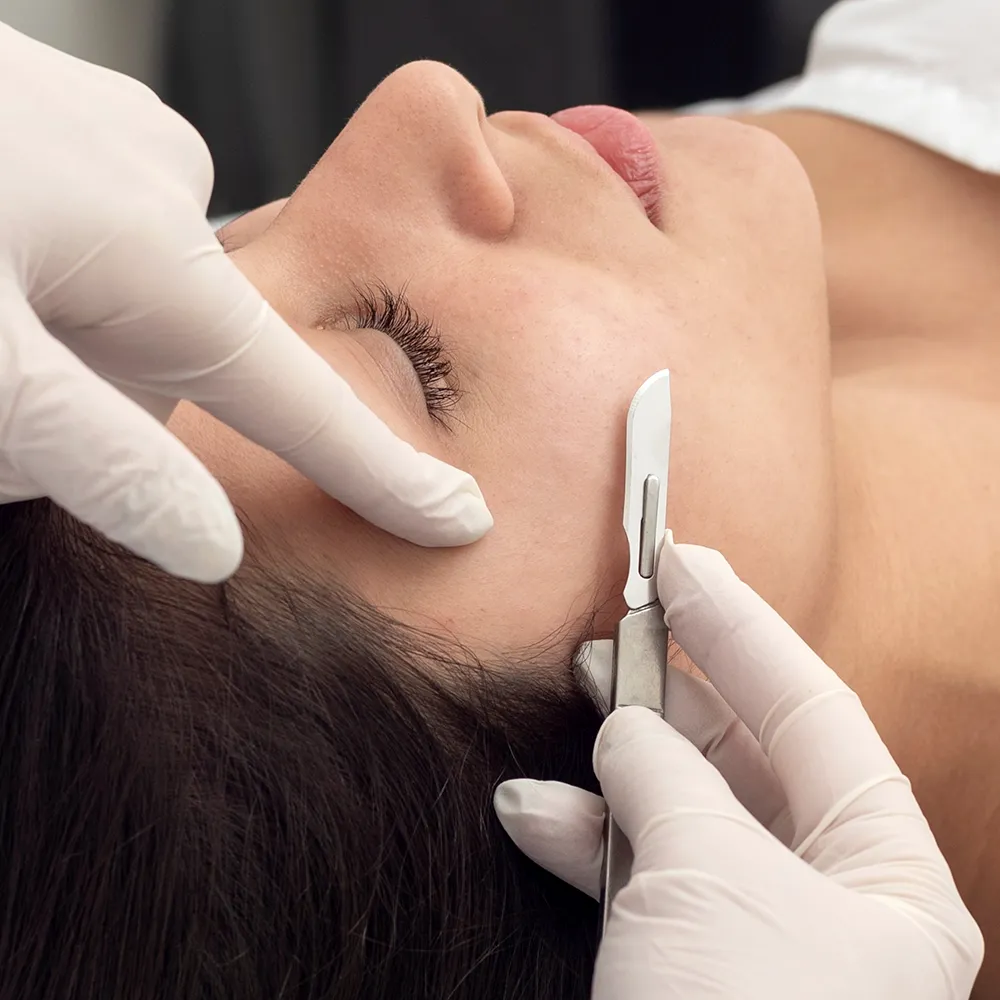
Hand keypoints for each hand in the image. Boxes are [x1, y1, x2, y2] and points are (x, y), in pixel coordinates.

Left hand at [0, 24, 490, 582]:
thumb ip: (96, 455)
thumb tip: (211, 542)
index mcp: (158, 250)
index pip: (302, 400)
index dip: (385, 473)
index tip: (464, 517)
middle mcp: (159, 187)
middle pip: (170, 365)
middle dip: (88, 408)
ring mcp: (107, 144)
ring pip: (112, 312)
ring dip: (40, 354)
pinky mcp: (57, 127)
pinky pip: (77, 250)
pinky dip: (25, 296)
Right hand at [495, 535, 982, 998]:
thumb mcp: (713, 878)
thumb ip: (668, 780)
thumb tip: (626, 724)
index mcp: (885, 877)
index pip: (810, 709)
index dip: (739, 626)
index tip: (681, 559)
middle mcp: (829, 900)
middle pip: (747, 752)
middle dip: (674, 684)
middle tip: (617, 618)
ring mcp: (754, 935)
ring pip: (685, 810)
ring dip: (619, 757)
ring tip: (571, 691)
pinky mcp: (687, 970)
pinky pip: (642, 875)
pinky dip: (587, 838)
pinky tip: (533, 808)